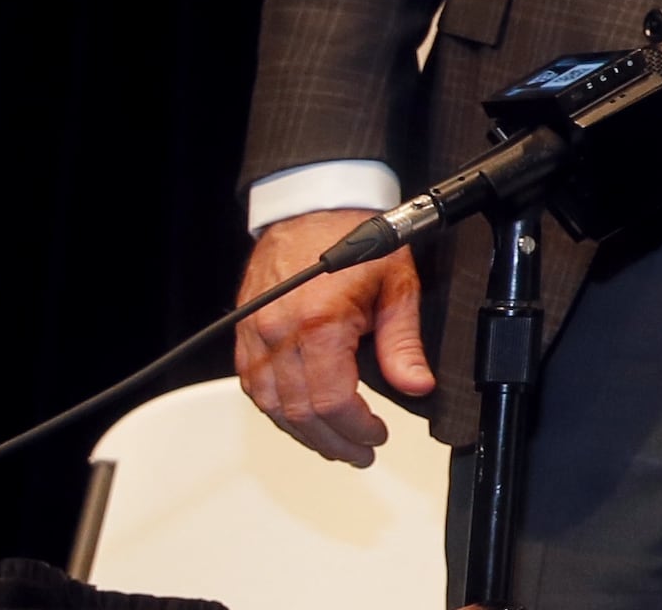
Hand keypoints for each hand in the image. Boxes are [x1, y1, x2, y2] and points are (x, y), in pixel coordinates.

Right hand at [234, 209, 429, 464]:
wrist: (314, 208)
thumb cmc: (358, 239)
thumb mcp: (397, 288)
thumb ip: (404, 344)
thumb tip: (417, 385)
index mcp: (319, 324)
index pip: (331, 402)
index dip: (357, 429)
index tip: (377, 436)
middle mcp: (278, 333)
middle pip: (299, 414)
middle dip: (333, 442)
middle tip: (360, 452)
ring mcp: (255, 336)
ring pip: (271, 407)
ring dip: (304, 434)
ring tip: (335, 444)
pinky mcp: (244, 335)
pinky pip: (254, 387)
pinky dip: (278, 411)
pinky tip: (302, 419)